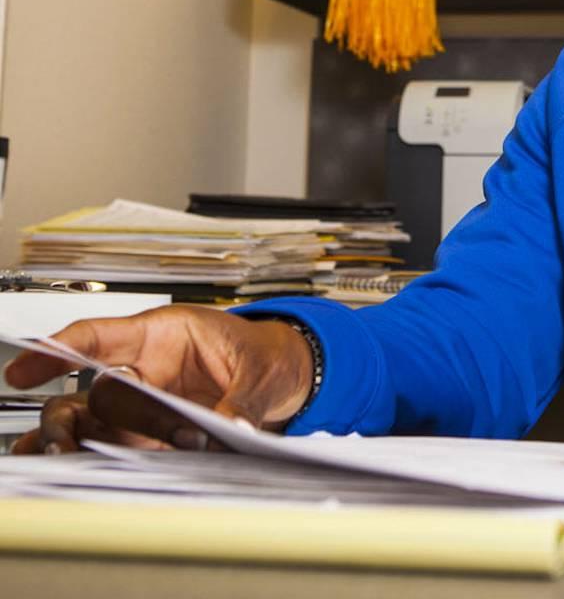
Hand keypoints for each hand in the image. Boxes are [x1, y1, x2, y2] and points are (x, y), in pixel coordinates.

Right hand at [5, 306, 313, 453]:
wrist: (288, 372)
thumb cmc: (265, 355)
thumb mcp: (261, 370)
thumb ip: (242, 400)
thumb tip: (230, 429)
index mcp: (165, 336)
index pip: (101, 336)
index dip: (58, 349)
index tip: (24, 367)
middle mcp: (145, 371)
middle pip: (93, 391)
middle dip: (70, 416)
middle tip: (64, 441)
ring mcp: (144, 406)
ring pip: (91, 423)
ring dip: (73, 443)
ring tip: (61, 461)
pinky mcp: (152, 437)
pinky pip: (114, 449)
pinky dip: (92, 463)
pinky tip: (72, 475)